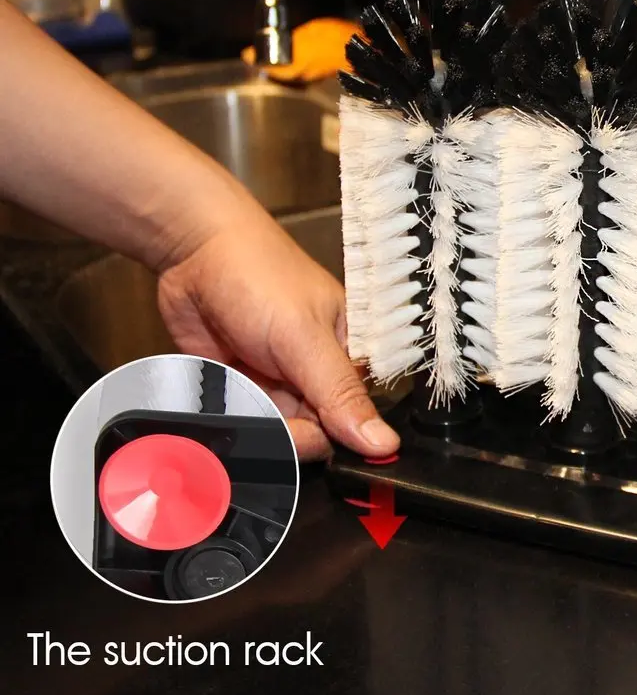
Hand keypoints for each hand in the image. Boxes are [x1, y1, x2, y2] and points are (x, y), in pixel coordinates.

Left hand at [155, 215, 399, 461]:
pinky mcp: (241, 390)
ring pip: (275, 434)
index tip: (307, 433)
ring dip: (256, 426)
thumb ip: (340, 394)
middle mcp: (315, 376)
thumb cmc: (259, 277)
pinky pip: (244, 424)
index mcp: (349, 358)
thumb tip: (385, 444)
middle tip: (267, 410)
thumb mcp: (305, 337)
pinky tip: (223, 401)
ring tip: (240, 395)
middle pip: (314, 434)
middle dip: (289, 433)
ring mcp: (276, 385)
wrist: (193, 251)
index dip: (334, 437)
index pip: (354, 421)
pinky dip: (233, 421)